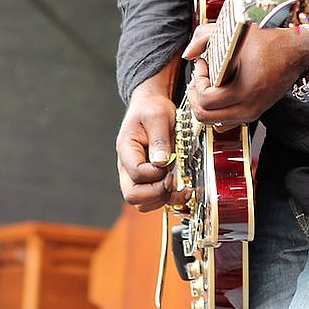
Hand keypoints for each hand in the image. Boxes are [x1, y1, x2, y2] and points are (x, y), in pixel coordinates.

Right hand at [116, 64, 190, 212]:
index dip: (155, 174)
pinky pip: (152, 200)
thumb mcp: (158, 116)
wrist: (151, 105)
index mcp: (126, 149)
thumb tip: (161, 163)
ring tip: (180, 188)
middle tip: (173, 180)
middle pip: (132, 195)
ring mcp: (136, 175)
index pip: (136, 173)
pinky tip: (182, 190)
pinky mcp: (148, 179)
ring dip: (162, 200)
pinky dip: (167, 200)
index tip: (170, 165)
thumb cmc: (151, 108)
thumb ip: (159, 139)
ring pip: (142, 203)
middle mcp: (127, 166)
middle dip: (156, 193)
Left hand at [184, 22, 308, 125]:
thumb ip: (203, 38)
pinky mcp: (254, 113)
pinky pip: (226, 123)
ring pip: (214, 123)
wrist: (296, 53)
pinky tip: (220, 92)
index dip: (198, 81)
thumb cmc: (269, 43)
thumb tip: (188, 53)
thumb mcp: (233, 34)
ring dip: (205, 106)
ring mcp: (251, 113)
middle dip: (196, 97)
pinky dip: (217, 112)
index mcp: (243, 90)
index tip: (203, 64)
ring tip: (208, 85)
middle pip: (205, 118)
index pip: (205, 100)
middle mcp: (247, 107)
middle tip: (199, 79)